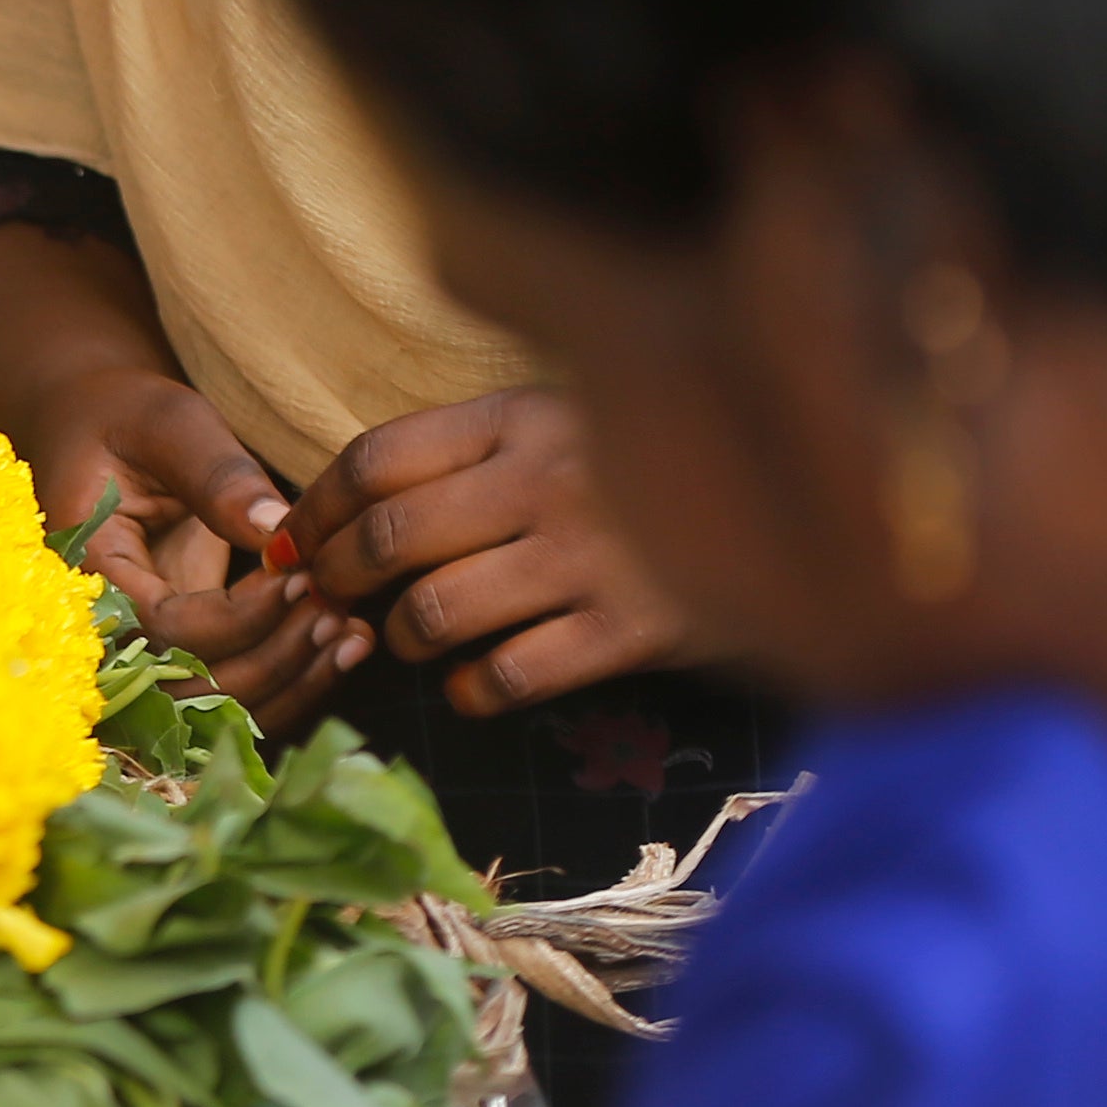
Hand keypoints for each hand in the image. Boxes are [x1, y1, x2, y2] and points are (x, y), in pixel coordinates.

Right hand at [14, 357, 365, 725]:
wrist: (98, 429)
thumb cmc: (125, 417)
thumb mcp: (167, 424)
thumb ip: (215, 475)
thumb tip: (274, 531)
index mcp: (86, 569)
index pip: (162, 629)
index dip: (237, 619)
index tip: (300, 578)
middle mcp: (108, 627)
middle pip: (190, 687)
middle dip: (274, 658)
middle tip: (340, 611)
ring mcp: (146, 648)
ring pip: (218, 708)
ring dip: (292, 682)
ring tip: (354, 633)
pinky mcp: (184, 650)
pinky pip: (236, 695)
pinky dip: (293, 685)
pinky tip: (344, 646)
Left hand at [287, 389, 683, 719]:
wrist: (815, 503)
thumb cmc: (658, 462)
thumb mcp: (569, 418)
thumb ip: (475, 447)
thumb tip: (347, 505)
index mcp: (525, 416)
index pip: (375, 459)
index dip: (313, 508)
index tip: (292, 540)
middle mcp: (549, 480)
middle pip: (387, 538)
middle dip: (334, 578)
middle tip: (330, 598)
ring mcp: (592, 556)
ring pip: (432, 613)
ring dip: (400, 637)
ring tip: (409, 638)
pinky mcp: (635, 630)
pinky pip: (507, 676)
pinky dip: (470, 690)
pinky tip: (475, 682)